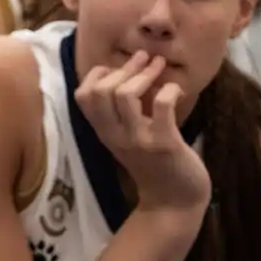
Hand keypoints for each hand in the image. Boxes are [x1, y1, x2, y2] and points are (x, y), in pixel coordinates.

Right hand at [75, 51, 209, 212]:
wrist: (174, 201)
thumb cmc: (156, 165)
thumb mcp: (130, 138)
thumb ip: (127, 113)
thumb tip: (135, 72)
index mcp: (104, 132)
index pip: (83, 96)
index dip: (98, 74)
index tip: (119, 68)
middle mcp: (115, 136)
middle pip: (100, 91)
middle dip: (124, 67)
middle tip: (145, 59)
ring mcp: (138, 140)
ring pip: (125, 95)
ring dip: (144, 74)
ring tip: (159, 67)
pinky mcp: (164, 144)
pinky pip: (162, 105)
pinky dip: (170, 90)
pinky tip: (177, 92)